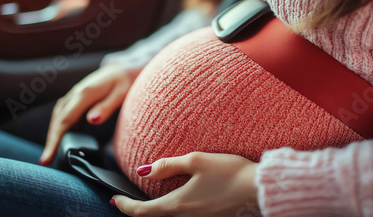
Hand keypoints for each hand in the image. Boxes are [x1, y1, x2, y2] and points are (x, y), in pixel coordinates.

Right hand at [39, 64, 131, 165]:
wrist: (122, 69)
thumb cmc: (124, 82)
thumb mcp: (120, 95)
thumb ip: (106, 107)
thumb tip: (92, 120)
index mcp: (85, 93)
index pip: (65, 120)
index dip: (55, 139)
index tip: (48, 157)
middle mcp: (75, 93)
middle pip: (58, 120)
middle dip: (50, 141)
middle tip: (44, 161)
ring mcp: (74, 94)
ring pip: (58, 116)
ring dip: (53, 134)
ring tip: (51, 153)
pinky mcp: (76, 97)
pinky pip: (63, 113)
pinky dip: (60, 126)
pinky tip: (62, 138)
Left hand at [110, 152, 259, 216]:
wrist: (258, 189)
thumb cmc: (229, 173)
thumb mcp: (195, 161)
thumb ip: (168, 165)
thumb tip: (143, 169)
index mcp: (178, 205)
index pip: (141, 211)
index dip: (124, 205)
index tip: (114, 199)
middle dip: (136, 210)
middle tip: (124, 200)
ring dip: (152, 211)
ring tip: (145, 200)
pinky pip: (182, 216)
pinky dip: (169, 211)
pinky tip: (173, 200)